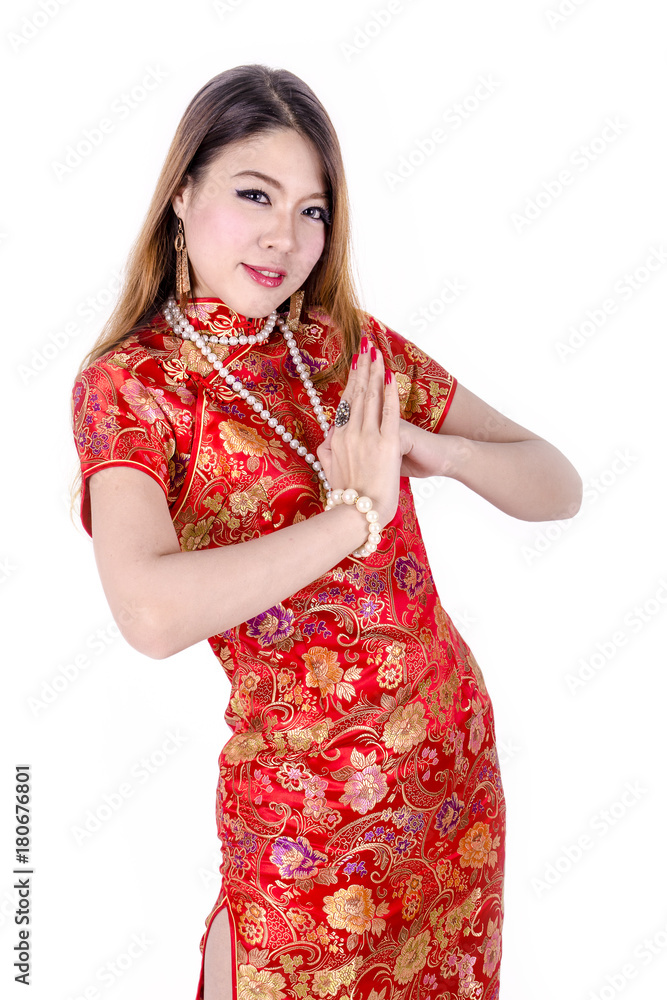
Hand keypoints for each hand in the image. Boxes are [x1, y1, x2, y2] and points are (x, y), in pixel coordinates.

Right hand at [316, 338, 400, 527]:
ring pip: (371, 397)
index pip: (346, 402)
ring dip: (375, 373)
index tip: (356, 362)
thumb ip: (328, 452)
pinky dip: (389, 393)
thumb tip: (326, 440)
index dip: (352, 379)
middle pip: (357, 393)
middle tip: (366, 345)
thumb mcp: (330, 472)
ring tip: (377, 353)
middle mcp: (350, 433)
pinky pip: (389, 413)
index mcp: (337, 439)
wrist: (358, 515)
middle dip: (363, 367)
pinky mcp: (387, 444)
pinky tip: (391, 377)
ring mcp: (368, 437)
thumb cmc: (346, 498)